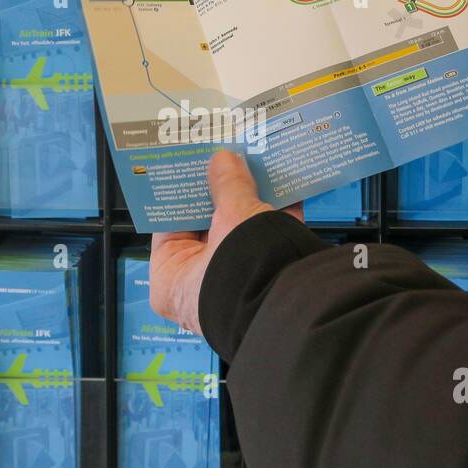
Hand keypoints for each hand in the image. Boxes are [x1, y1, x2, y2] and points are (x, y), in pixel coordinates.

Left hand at [150, 150, 302, 335]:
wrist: (296, 306)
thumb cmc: (244, 275)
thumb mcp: (233, 218)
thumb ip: (228, 185)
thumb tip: (225, 160)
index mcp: (172, 280)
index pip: (170, 225)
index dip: (182, 192)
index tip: (191, 165)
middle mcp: (200, 287)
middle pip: (207, 227)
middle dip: (220, 193)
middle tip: (225, 161)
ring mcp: (235, 284)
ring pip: (241, 232)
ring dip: (251, 201)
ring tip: (255, 166)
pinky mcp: (269, 280)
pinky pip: (269, 242)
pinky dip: (278, 216)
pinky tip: (285, 185)